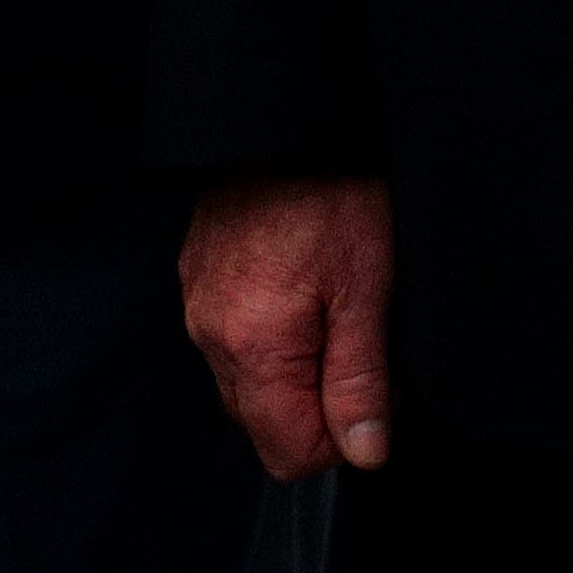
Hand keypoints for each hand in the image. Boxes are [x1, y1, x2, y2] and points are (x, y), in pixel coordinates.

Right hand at [182, 174, 392, 478]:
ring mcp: (197, 309)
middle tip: (361, 346)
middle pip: (264, 424)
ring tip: (334, 312)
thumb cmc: (333, 193)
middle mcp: (211, 339)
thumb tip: (365, 454)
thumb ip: (360, 379)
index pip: (287, 454)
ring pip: (247, 386)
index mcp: (253, 348)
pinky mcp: (197, 282)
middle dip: (317, 407)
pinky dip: (269, 340)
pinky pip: (231, 345)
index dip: (341, 441)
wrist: (282, 118)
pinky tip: (301, 294)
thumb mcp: (367, 286)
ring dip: (294, 373)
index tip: (375, 396)